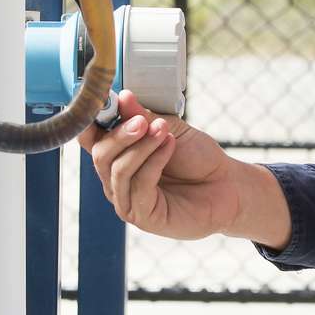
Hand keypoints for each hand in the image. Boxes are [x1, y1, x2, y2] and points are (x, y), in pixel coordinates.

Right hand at [78, 90, 276, 243]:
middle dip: (121, 135)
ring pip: (118, 171)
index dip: (89, 119)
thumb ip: (143, 116)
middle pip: (100, 155)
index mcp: (117, 155)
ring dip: (141, 147)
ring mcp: (127, 200)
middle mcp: (115, 180)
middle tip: (143, 121)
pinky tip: (169, 147)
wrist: (227, 185)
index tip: (104, 100)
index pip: (88, 138)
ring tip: (164, 132)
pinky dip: (153, 162)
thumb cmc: (197, 158)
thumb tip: (122, 97)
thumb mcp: (169, 128)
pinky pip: (139, 186)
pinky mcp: (143, 217)